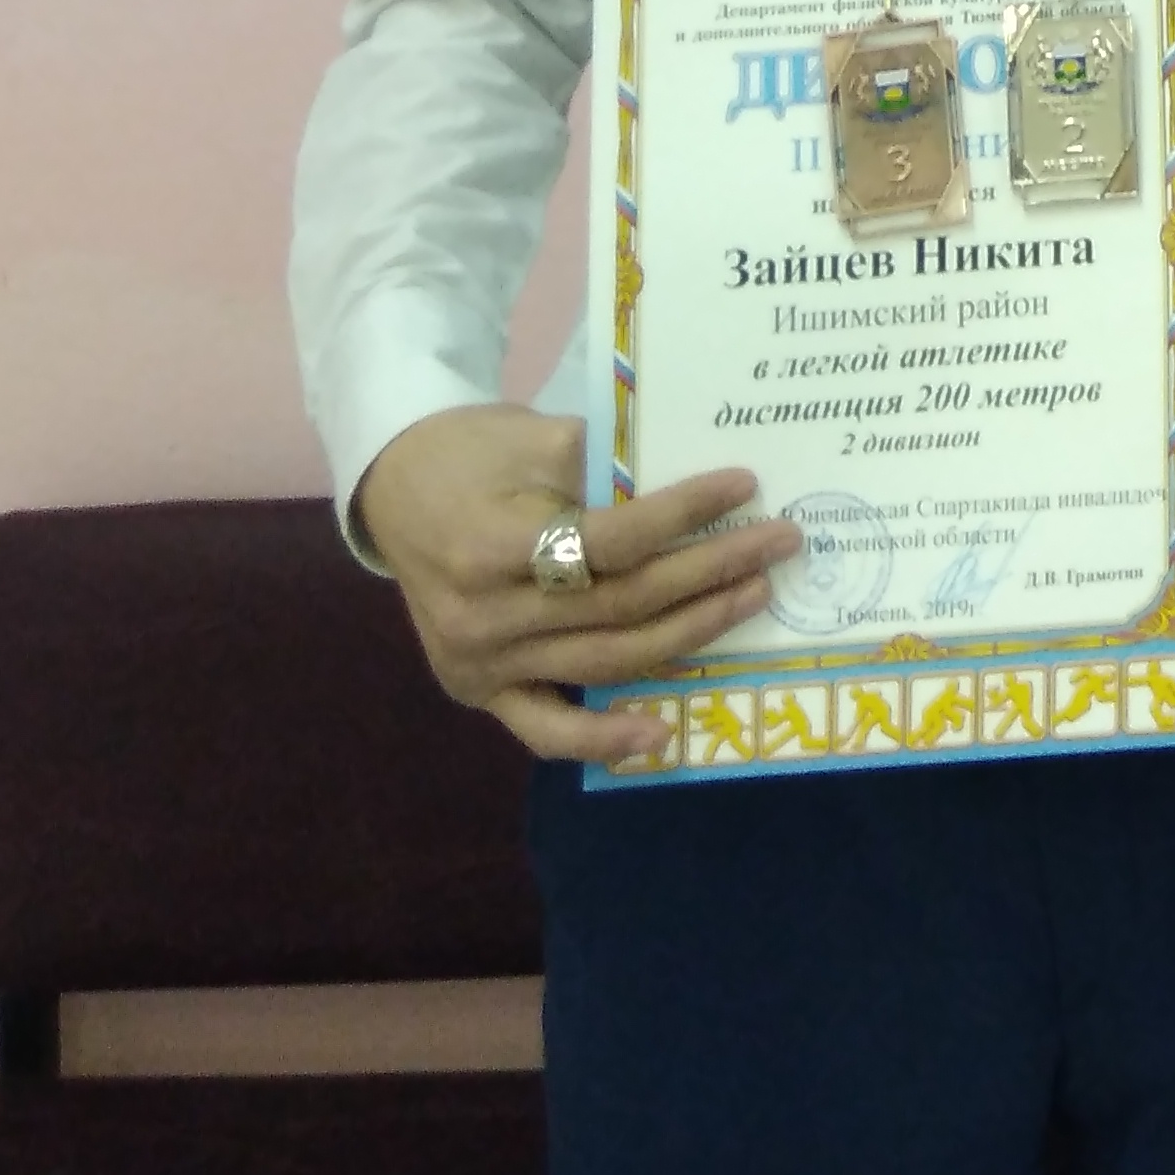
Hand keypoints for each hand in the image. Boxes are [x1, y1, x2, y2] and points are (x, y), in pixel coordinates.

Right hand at [357, 402, 799, 765]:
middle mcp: (485, 619)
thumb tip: (696, 490)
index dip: (684, 514)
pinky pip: (547, 729)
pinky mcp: (481, 692)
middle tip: (778, 543)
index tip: (745, 486)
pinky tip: (663, 733)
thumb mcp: (533, 437)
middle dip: (710, 574)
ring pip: (607, 661)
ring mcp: (482, 666)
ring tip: (753, 597)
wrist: (396, 488)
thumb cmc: (472, 451)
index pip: (612, 541)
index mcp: (491, 548)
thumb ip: (605, 468)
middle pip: (622, 605)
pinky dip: (604, 738)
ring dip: (690, 634)